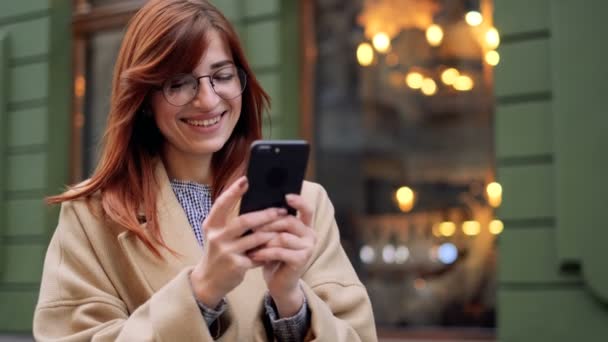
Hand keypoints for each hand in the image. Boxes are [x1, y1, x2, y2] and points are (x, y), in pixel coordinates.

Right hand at [189, 176, 287, 307]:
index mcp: (211, 225)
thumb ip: (231, 221)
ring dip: (272, 232)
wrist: (209, 280)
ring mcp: (226, 252)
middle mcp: (216, 237)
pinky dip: (269, 250)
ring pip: (255, 238)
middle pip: (244, 221)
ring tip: (284, 226)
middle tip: (280, 210)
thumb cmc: (219, 252)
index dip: (233, 191)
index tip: (246, 180)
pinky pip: (258, 254)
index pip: (221, 204)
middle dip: (265, 215)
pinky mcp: (236, 265)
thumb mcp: (218, 234)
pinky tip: (278, 246)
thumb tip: (256, 204)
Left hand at [248, 194, 315, 316]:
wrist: (279, 284)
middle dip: (268, 223)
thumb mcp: (273, 237)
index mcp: (305, 226)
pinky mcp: (301, 260)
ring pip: (283, 237)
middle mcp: (310, 235)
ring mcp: (308, 248)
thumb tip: (259, 207)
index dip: (298, 201)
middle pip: (289, 221)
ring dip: (264, 239)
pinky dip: (264, 252)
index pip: (307, 209)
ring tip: (250, 243)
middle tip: (251, 226)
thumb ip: (273, 223)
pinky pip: (280, 251)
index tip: (286, 195)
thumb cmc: (274, 257)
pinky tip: (254, 255)